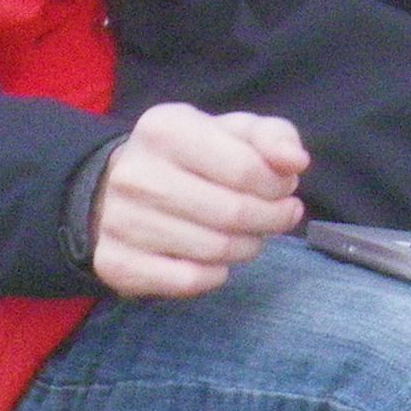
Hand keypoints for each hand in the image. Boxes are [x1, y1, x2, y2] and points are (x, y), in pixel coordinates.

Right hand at [89, 104, 307, 298]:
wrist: (114, 189)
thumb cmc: (192, 157)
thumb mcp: (233, 132)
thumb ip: (273, 137)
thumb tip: (295, 161)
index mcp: (165, 130)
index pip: (246, 169)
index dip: (279, 186)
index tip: (284, 188)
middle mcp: (135, 174)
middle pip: (234, 213)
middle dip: (271, 219)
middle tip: (277, 216)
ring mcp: (119, 221)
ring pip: (215, 250)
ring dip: (247, 247)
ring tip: (246, 234)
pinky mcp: (116, 263)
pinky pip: (189, 281)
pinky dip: (215, 274)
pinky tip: (215, 259)